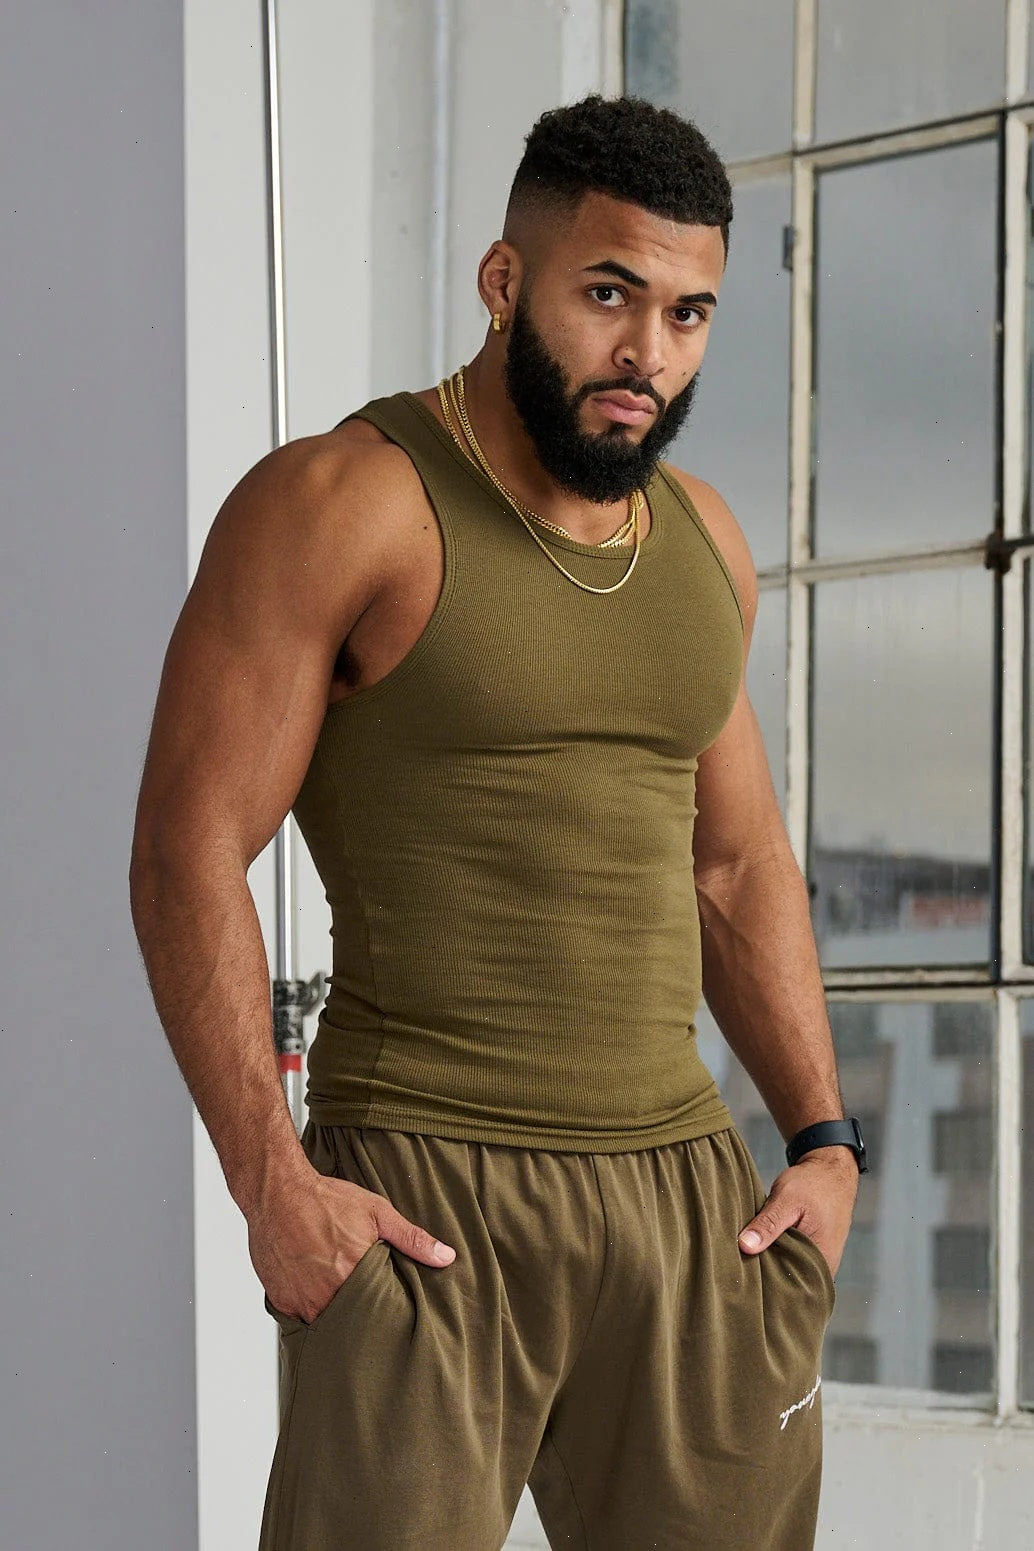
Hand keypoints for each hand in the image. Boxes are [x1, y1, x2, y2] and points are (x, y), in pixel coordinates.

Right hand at [247, 1164, 456, 1324]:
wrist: (277, 1191)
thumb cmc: (326, 1199)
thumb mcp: (376, 1212)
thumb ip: (411, 1239)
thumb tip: (446, 1257)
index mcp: (356, 1278)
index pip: (379, 1314)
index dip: (384, 1311)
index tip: (388, 1305)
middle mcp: (327, 1296)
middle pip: (351, 1320)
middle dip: (359, 1313)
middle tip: (361, 1294)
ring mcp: (301, 1302)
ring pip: (325, 1320)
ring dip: (333, 1308)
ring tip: (336, 1285)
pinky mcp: (281, 1301)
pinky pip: (300, 1314)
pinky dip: (308, 1303)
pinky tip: (312, 1281)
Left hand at [737, 1146, 858, 1277]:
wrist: (832, 1171)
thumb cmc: (813, 1183)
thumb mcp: (786, 1199)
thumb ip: (768, 1224)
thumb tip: (745, 1247)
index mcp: (820, 1260)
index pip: (789, 1286)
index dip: (765, 1282)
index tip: (743, 1272)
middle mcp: (824, 1267)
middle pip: (789, 1281)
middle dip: (767, 1275)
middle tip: (742, 1264)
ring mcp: (821, 1262)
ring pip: (790, 1272)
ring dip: (773, 1264)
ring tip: (752, 1256)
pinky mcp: (815, 1254)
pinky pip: (794, 1262)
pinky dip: (779, 1256)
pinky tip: (764, 1248)